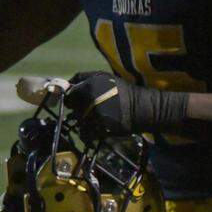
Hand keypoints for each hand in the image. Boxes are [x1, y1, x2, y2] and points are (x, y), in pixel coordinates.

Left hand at [66, 71, 188, 140]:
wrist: (144, 108)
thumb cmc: (123, 91)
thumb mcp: (104, 77)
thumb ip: (83, 78)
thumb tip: (67, 84)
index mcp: (90, 85)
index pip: (69, 95)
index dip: (71, 99)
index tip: (75, 102)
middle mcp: (91, 99)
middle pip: (73, 109)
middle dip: (77, 110)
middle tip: (87, 111)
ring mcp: (96, 114)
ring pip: (79, 121)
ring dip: (83, 121)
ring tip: (95, 119)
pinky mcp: (102, 128)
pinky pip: (87, 133)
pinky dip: (88, 134)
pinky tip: (96, 130)